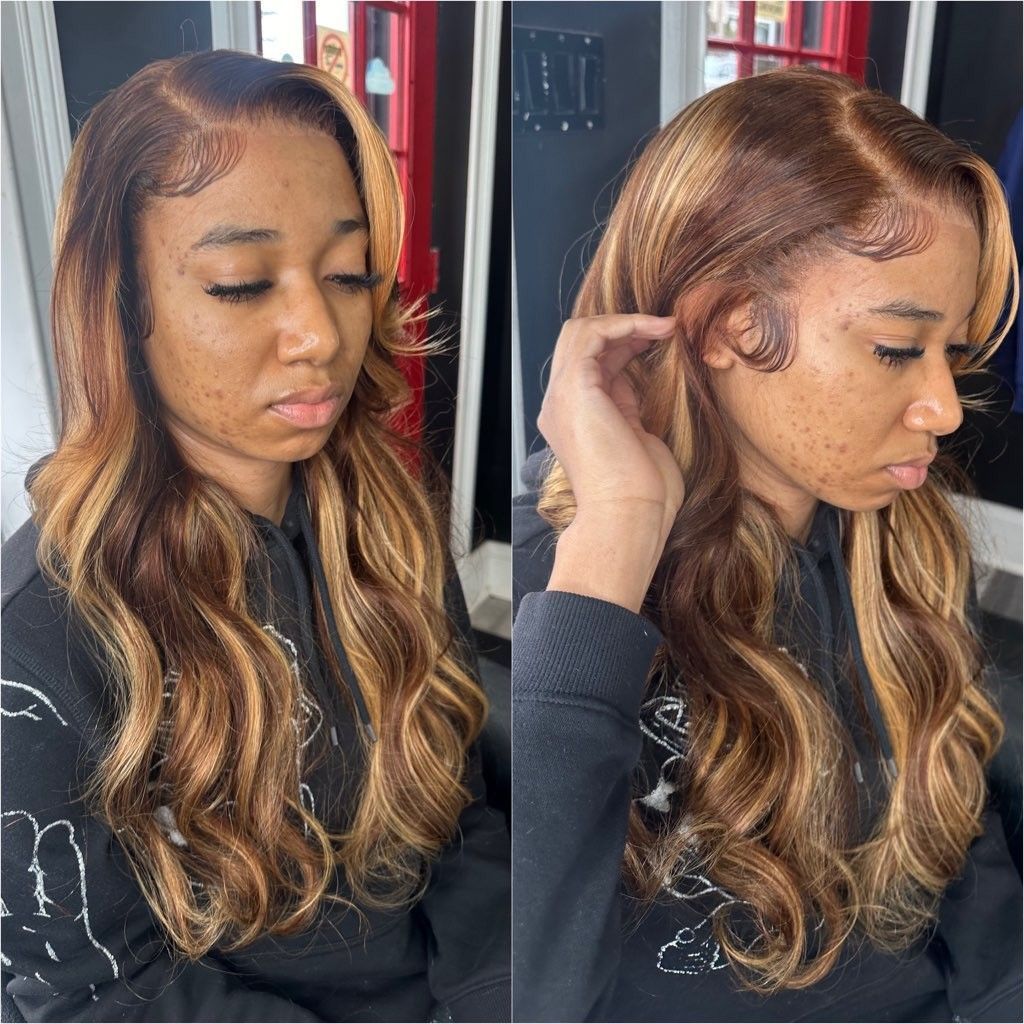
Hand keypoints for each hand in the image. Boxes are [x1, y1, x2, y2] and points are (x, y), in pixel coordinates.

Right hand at [537, 314, 683, 612]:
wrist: (627, 516)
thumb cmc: (641, 494)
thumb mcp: (635, 438)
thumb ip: (627, 408)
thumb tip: (635, 380)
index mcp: (572, 419)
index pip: (589, 365)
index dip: (625, 346)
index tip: (662, 343)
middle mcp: (559, 405)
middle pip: (578, 342)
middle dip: (622, 328)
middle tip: (663, 330)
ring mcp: (562, 396)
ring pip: (580, 331)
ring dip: (625, 322)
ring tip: (665, 327)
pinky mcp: (576, 388)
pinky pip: (592, 335)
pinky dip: (625, 325)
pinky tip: (656, 331)